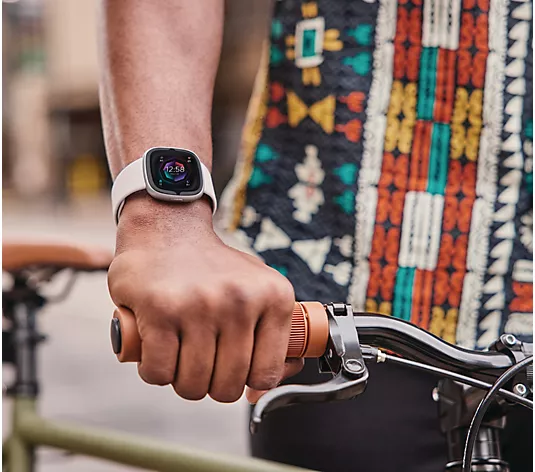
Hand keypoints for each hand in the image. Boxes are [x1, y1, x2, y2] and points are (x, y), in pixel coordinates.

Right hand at [108, 195, 297, 401]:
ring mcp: (200, 305)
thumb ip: (271, 336)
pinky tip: (156, 351)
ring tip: (178, 354)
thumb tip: (261, 390)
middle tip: (199, 362)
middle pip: (228, 387)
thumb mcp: (257, 288)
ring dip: (180, 380)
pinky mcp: (160, 310)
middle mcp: (241, 301)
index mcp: (273, 297)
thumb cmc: (213, 267)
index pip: (266, 374)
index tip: (231, 373)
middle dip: (210, 386)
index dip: (246, 384)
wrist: (168, 228)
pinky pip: (159, 372)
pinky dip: (154, 371)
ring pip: (192, 385)